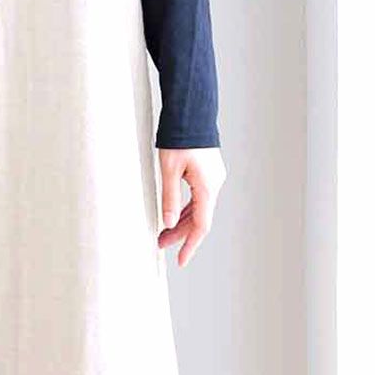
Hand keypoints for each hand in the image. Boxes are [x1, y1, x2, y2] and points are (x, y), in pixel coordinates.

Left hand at [157, 146, 224, 267]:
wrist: (192, 113)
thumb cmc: (179, 139)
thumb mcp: (168, 170)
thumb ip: (168, 198)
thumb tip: (166, 223)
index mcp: (207, 188)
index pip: (200, 226)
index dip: (190, 245)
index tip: (181, 261)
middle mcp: (214, 185)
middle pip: (199, 218)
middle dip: (180, 234)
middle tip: (160, 243)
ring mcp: (213, 178)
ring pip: (199, 208)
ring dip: (182, 221)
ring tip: (163, 232)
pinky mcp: (208, 172)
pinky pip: (199, 197)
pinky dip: (186, 208)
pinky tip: (173, 213)